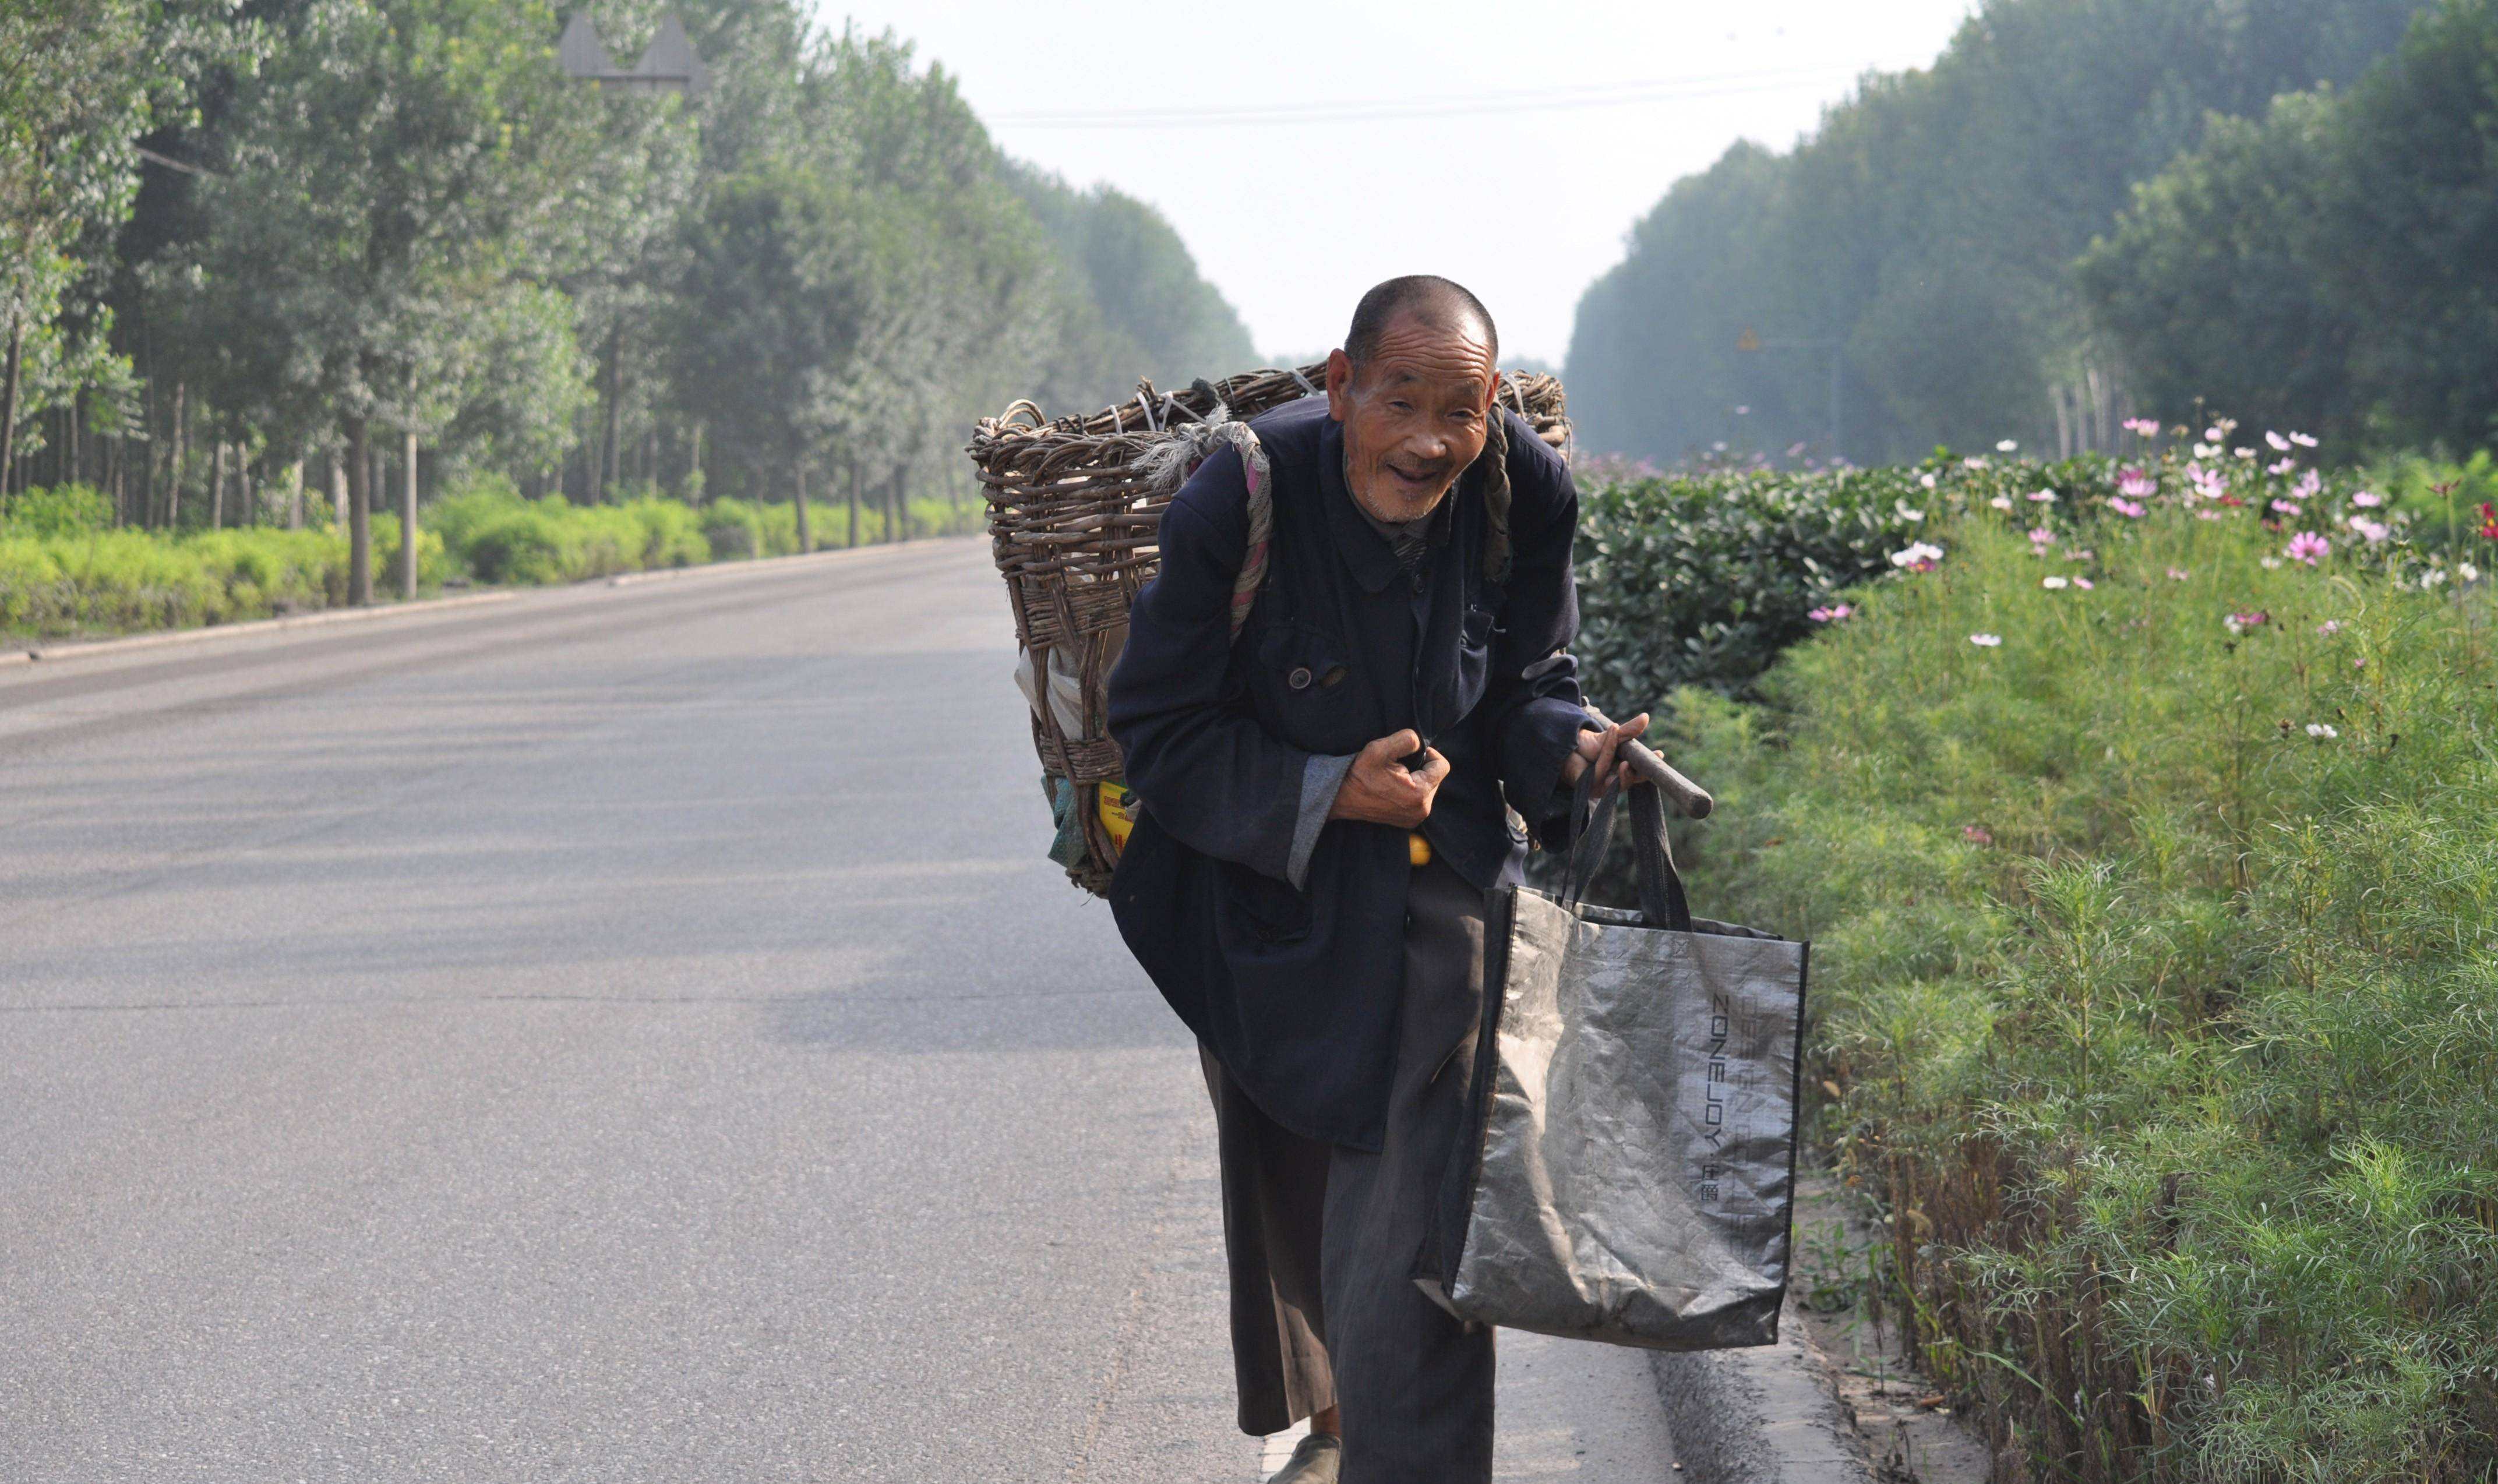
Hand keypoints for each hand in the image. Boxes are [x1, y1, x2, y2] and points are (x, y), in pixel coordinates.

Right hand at [1328, 729, 1449, 828]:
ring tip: (1393, 777)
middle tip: (1397, 766)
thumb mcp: (1379, 749)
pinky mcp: (1408, 821)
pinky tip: (1392, 787)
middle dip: (1420, 767)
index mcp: (1419, 794)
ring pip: (1428, 787)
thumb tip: (1420, 743)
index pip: (1442, 766)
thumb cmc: (1359, 773)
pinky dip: (1410, 789)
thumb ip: (1406, 740)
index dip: (1428, 753)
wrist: (1340, 796)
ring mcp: (1415, 818)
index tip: (1410, 752)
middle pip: (1436, 777)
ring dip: (1415, 778)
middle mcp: (1421, 810)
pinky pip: (1419, 798)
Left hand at [1560, 711, 1649, 793]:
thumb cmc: (1588, 746)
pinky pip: (1601, 769)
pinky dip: (1608, 749)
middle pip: (1631, 780)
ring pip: (1617, 778)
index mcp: (1622, 772)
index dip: (1650, 766)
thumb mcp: (1612, 737)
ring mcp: (1601, 787)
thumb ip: (1628, 731)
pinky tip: (1613, 732)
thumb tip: (1645, 717)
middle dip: (1639, 771)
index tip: (1659, 754)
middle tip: (1651, 757)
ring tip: (1624, 738)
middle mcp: (1614, 782)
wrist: (1564, 747)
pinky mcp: (1588, 787)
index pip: (1639, 773)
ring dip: (1620, 757)